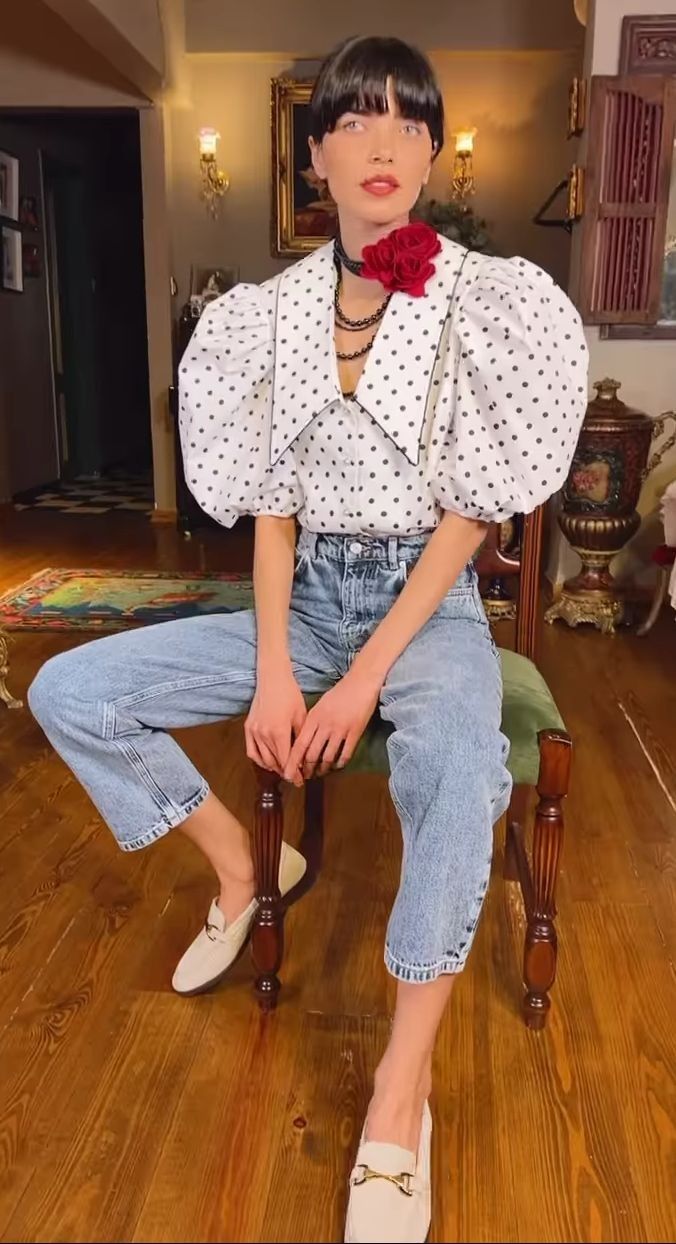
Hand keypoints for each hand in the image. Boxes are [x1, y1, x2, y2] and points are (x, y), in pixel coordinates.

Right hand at [245, 667, 307, 775]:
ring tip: (284, 771)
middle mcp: (264, 735)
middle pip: (275, 763)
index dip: (294, 774)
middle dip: (286, 772)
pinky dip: (260, 760)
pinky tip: (268, 762)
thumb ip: (301, 739)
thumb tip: (305, 757)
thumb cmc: (290, 695)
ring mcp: (254, 732)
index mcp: (279, 732)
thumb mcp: (301, 716)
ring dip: (274, 768)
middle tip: (295, 777)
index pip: (287, 761)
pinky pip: (252, 751)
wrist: (272, 679)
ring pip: (264, 759)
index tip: (301, 781)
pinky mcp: (248, 728)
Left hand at [282, 671, 381, 786]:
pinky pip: (345, 754)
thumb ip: (311, 722)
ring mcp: (340, 729)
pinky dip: (340, 763)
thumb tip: (303, 741)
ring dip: (323, 769)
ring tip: (320, 773)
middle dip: (306, 769)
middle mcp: (325, 725)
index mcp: (314, 718)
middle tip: (305, 777)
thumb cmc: (340, 693)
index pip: (299, 745)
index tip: (288, 773)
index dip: (293, 762)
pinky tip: (337, 766)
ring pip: (327, 757)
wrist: (361, 682)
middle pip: (311, 754)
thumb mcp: (320, 705)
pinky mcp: (355, 732)